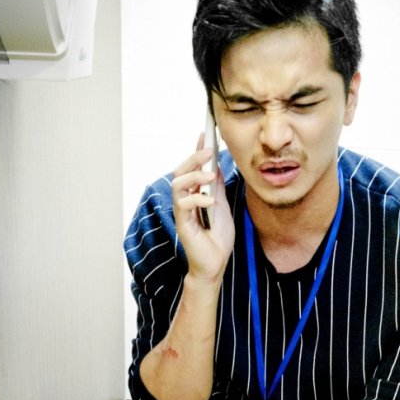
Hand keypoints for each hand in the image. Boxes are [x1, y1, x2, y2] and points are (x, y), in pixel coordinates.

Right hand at [171, 140, 234, 281]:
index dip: (196, 151)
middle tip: (208, 152)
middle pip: (180, 172)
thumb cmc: (218, 239)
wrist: (216, 264)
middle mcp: (185, 201)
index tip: (204, 135)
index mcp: (194, 195)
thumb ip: (217, 188)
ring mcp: (182, 212)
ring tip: (210, 177)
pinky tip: (210, 202)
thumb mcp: (222, 207)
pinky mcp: (183, 224)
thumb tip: (216, 167)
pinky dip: (197, 199)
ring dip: (194, 177)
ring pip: (177, 184)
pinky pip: (183, 205)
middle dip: (193, 158)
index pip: (192, 168)